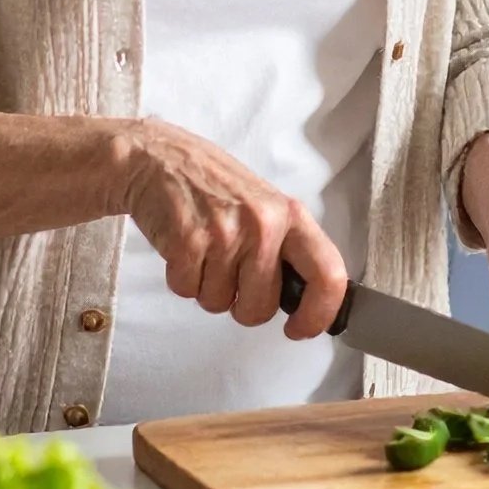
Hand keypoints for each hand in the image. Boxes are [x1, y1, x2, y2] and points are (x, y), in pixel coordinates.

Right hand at [111, 118, 346, 337]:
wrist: (160, 159)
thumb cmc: (216, 188)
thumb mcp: (266, 207)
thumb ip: (288, 250)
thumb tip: (309, 302)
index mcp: (290, 215)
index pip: (327, 274)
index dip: (319, 314)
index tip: (300, 329)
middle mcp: (264, 223)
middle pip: (262, 308)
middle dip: (243, 305)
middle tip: (231, 272)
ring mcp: (225, 232)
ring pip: (220, 304)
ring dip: (208, 288)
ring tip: (204, 250)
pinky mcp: (188, 241)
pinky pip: (187, 292)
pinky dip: (182, 279)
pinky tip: (184, 248)